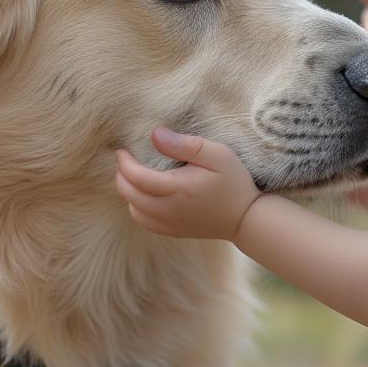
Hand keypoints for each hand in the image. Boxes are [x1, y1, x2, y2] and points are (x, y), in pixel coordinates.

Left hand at [115, 128, 259, 239]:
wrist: (245, 218)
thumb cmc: (233, 182)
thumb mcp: (216, 154)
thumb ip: (185, 145)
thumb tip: (155, 135)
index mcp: (176, 188)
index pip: (135, 176)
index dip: (124, 162)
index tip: (122, 149)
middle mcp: (167, 209)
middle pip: (128, 193)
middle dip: (122, 175)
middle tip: (126, 159)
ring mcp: (168, 223)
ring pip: (132, 209)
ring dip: (128, 192)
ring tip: (135, 176)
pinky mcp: (172, 231)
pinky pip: (142, 221)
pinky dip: (136, 207)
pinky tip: (145, 195)